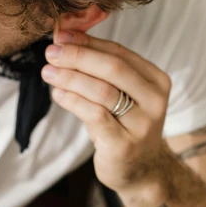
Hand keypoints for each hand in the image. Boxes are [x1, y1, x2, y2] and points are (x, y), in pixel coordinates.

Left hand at [42, 30, 171, 198]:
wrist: (140, 171)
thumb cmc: (124, 127)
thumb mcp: (120, 95)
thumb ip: (99, 69)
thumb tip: (65, 37)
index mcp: (156, 81)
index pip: (119, 53)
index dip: (88, 42)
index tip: (61, 35)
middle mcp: (155, 101)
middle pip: (113, 68)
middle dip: (78, 57)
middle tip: (51, 53)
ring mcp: (142, 125)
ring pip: (102, 91)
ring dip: (71, 78)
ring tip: (48, 72)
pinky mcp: (124, 145)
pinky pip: (95, 116)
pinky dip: (73, 101)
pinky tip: (57, 94)